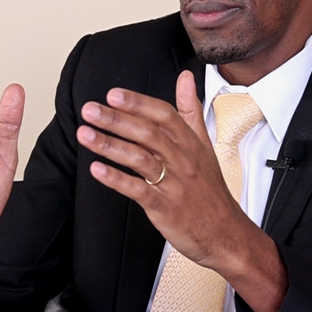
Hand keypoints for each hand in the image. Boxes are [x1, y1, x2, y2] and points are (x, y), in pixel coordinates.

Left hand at [76, 71, 286, 311]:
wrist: (226, 233)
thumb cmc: (210, 190)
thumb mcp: (205, 145)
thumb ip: (191, 110)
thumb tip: (186, 78)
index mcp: (191, 143)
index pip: (165, 115)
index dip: (138, 103)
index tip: (113, 94)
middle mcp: (183, 161)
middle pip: (149, 133)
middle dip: (117, 120)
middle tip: (90, 110)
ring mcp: (174, 184)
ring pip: (141, 159)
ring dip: (110, 145)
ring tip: (85, 134)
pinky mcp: (165, 208)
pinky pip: (139, 191)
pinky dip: (117, 180)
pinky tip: (97, 170)